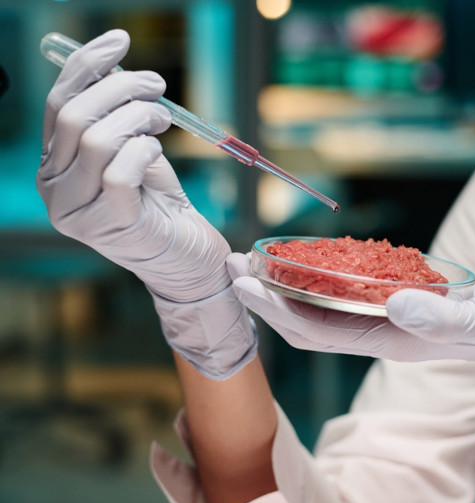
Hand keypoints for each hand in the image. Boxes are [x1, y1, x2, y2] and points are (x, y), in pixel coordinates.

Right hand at [37, 30, 255, 378]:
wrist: (188, 258)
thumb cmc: (162, 204)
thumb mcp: (136, 150)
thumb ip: (119, 118)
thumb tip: (117, 68)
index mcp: (55, 165)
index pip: (59, 104)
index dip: (87, 66)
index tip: (121, 39)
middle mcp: (54, 189)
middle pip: (74, 116)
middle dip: (120, 88)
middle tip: (157, 85)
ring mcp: (76, 212)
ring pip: (95, 139)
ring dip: (137, 116)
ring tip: (164, 120)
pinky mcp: (108, 225)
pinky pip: (118, 171)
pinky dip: (143, 149)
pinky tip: (158, 150)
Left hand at [227, 252, 474, 408]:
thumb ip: (443, 314)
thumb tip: (396, 303)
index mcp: (396, 340)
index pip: (320, 331)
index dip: (277, 310)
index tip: (242, 283)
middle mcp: (386, 333)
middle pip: (311, 322)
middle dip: (268, 297)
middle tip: (231, 264)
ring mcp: (395, 320)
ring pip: (328, 309)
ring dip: (290, 287)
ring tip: (258, 261)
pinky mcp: (407, 304)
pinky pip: (353, 296)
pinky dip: (325, 280)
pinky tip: (313, 261)